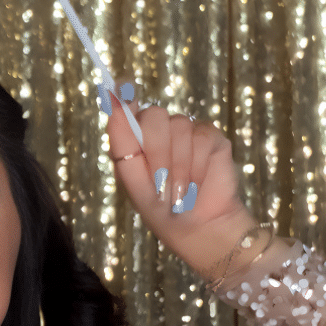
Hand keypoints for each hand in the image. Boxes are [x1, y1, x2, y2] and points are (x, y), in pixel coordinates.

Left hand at [104, 85, 261, 286]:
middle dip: (157, 152)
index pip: (124, 110)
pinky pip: (202, 136)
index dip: (123, 102)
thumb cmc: (163, 211)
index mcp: (135, 142)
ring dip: (179, 166)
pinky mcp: (211, 138)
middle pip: (154, 115)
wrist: (200, 229)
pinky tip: (197, 183)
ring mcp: (187, 133)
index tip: (121, 96)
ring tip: (181, 191)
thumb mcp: (135, 184)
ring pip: (180, 127)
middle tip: (162, 183)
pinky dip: (198, 165)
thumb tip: (113, 105)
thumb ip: (124, 146)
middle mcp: (159, 133)